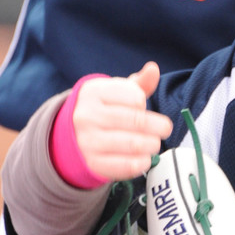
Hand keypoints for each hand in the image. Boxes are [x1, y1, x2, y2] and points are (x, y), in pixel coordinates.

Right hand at [73, 61, 172, 180]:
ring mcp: (88, 141)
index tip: (143, 107)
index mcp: (94, 93)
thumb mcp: (115, 92)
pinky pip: (126, 165)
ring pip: (134, 144)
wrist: (71, 135)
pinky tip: (145, 158)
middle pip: (137, 121)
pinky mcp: (93, 163)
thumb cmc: (103, 109)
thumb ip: (138, 84)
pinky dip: (142, 162)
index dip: (144, 103)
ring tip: (154, 143)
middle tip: (164, 129)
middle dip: (158, 126)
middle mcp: (87, 116)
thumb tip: (153, 69)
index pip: (135, 97)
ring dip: (152, 145)